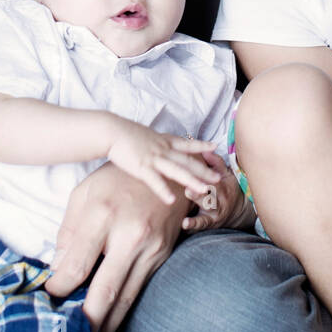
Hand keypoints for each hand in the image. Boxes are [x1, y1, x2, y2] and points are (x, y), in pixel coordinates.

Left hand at [45, 163, 188, 331]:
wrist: (166, 170)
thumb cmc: (117, 180)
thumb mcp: (84, 194)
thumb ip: (68, 233)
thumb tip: (57, 271)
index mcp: (104, 214)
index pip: (78, 265)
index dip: (60, 288)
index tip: (49, 297)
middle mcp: (131, 234)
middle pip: (105, 291)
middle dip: (85, 323)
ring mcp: (152, 248)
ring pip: (126, 299)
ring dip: (106, 327)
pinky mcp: (163, 256)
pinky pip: (139, 291)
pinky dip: (122, 313)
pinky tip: (109, 328)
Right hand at [107, 119, 221, 205]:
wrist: (111, 131)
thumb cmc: (124, 134)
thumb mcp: (145, 135)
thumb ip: (154, 142)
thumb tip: (157, 143)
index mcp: (164, 141)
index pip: (187, 144)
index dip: (202, 145)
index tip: (215, 146)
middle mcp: (163, 149)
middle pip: (187, 161)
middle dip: (204, 170)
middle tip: (219, 177)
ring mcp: (154, 158)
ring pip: (177, 171)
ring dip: (191, 181)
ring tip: (204, 190)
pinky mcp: (141, 167)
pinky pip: (155, 181)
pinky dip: (163, 190)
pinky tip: (171, 201)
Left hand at [181, 157, 251, 232]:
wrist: (239, 211)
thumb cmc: (228, 188)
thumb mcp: (226, 174)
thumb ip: (216, 162)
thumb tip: (205, 149)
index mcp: (221, 184)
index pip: (213, 178)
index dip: (204, 174)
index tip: (193, 169)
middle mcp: (219, 198)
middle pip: (210, 193)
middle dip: (200, 191)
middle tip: (189, 189)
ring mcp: (214, 211)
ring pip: (206, 208)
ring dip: (197, 207)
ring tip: (187, 205)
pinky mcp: (209, 222)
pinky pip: (201, 224)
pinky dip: (193, 224)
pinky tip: (184, 224)